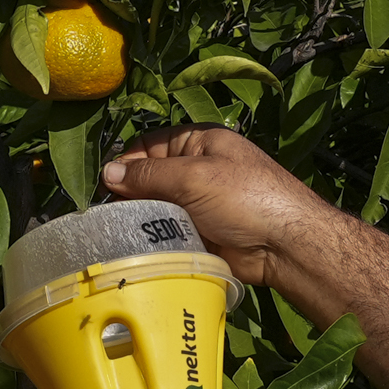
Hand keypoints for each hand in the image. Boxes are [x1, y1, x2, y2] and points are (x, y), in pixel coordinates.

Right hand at [100, 127, 329, 287]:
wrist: (284, 245)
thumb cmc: (246, 197)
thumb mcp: (194, 176)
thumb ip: (149, 175)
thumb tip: (109, 174)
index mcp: (198, 143)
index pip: (148, 145)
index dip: (125, 163)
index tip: (104, 185)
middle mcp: (195, 169)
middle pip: (148, 178)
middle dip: (128, 194)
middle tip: (105, 213)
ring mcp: (196, 203)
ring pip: (154, 207)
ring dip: (139, 219)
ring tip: (115, 232)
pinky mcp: (198, 232)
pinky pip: (166, 232)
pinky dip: (153, 238)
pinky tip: (136, 246)